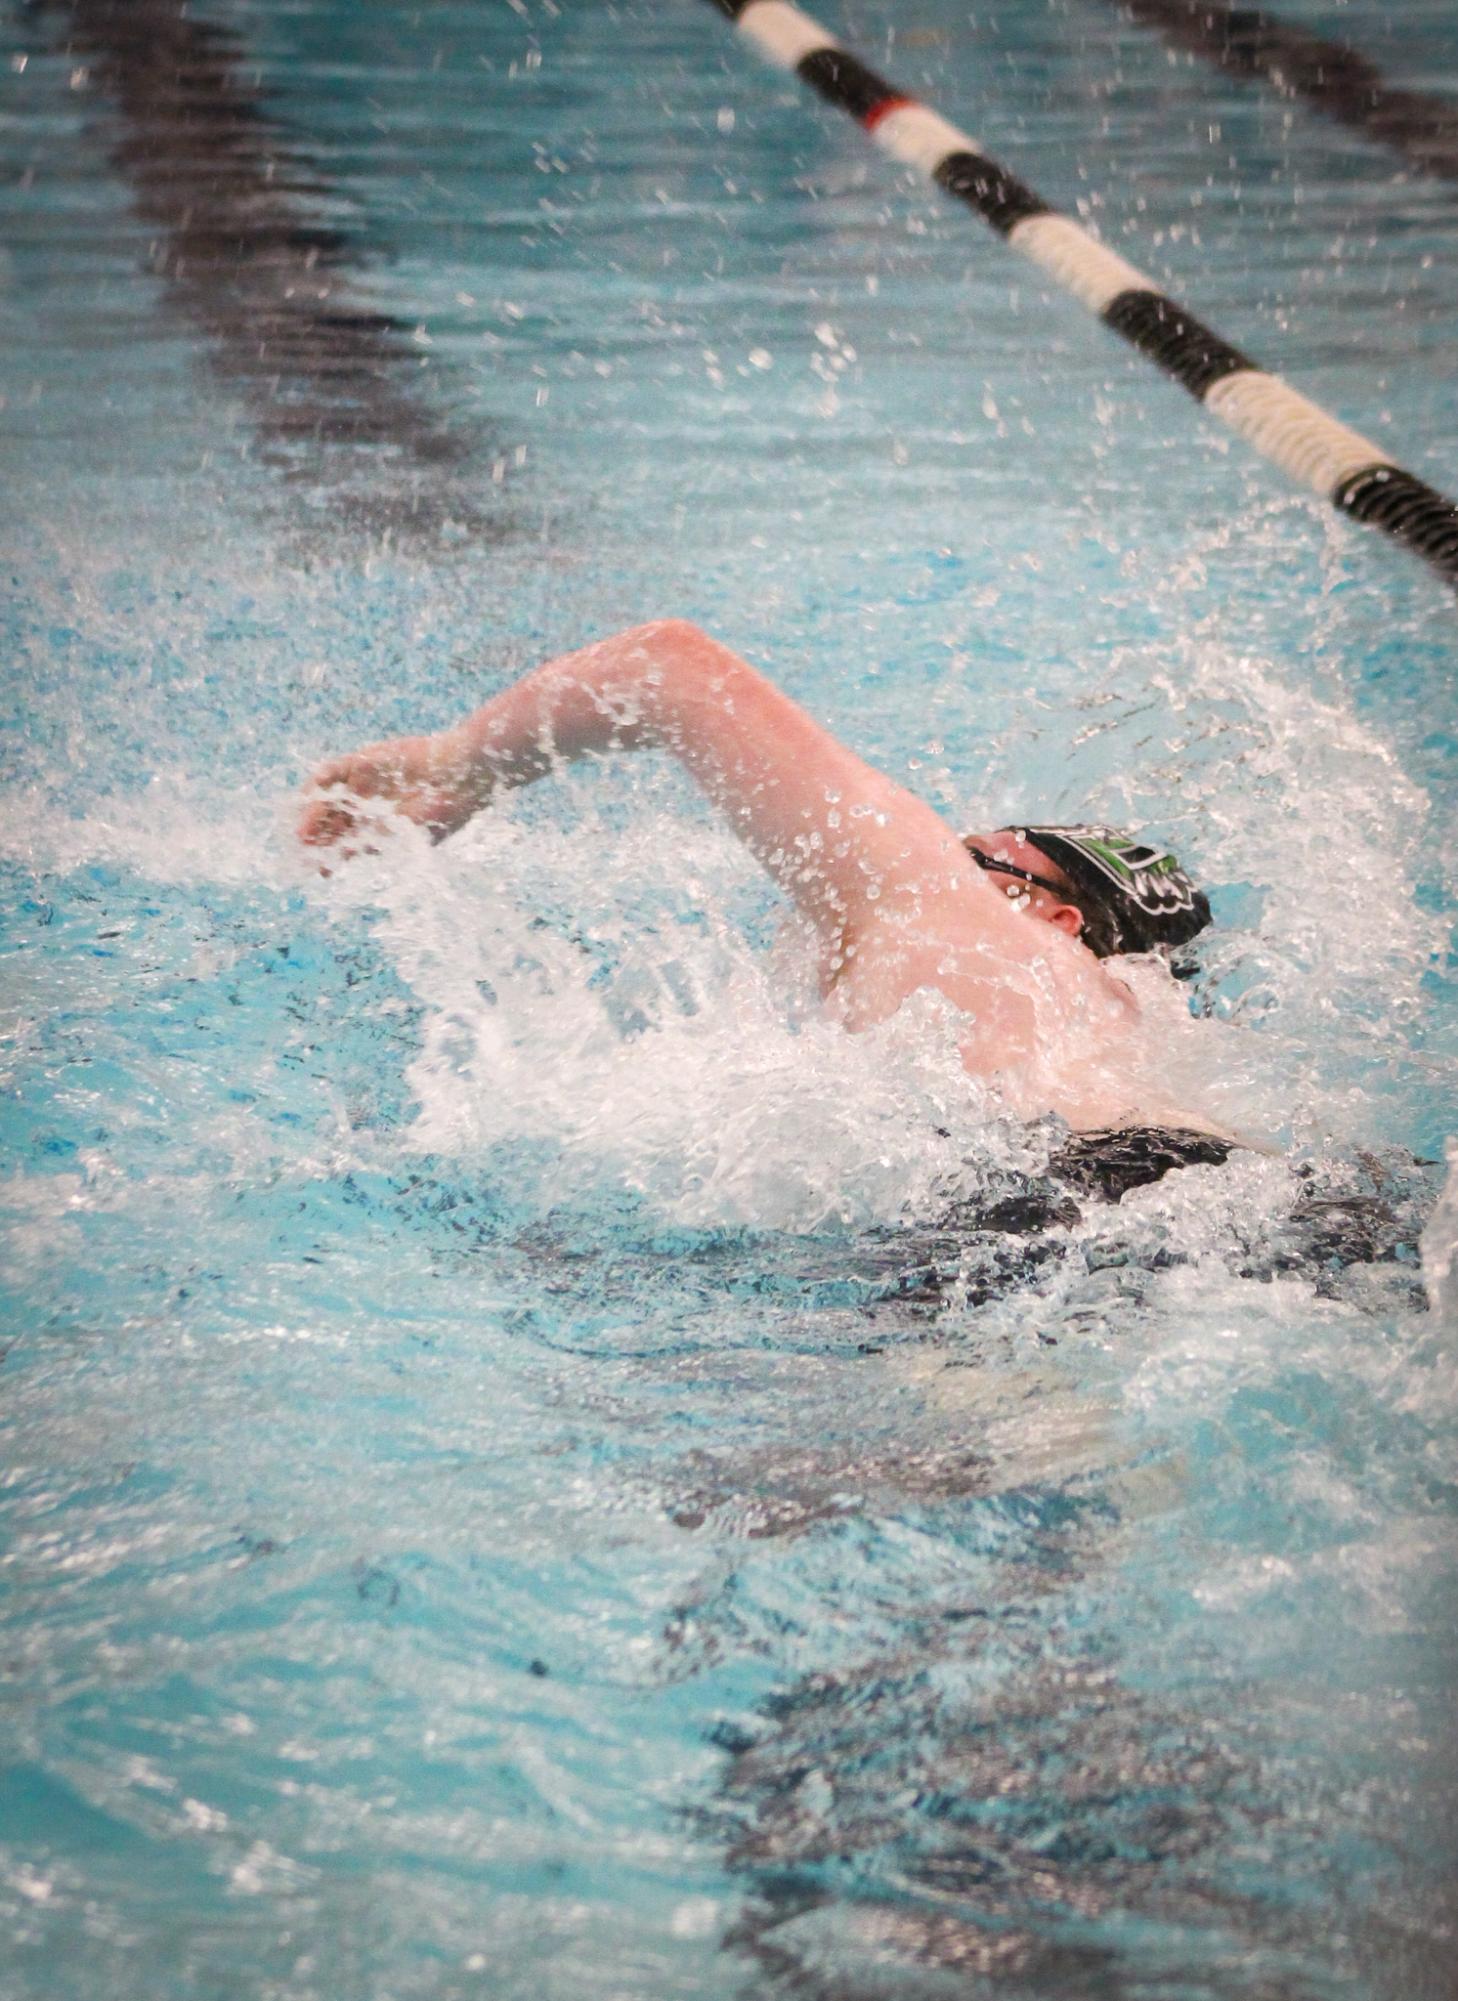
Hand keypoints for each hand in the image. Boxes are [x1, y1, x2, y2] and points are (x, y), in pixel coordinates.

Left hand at [297, 729, 480, 853]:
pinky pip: (332, 771)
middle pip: (331, 823)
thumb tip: (343, 854)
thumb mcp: (408, 835)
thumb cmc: (445, 810)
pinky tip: (309, 799)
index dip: (330, 858)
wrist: (462, 772)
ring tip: (302, 833)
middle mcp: (368, 805)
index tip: (319, 871)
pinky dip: (318, 784)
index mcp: (380, 828)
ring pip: (327, 799)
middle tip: (301, 853)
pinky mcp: (364, 761)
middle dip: (315, 838)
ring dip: (312, 815)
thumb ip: (374, 842)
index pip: (345, 845)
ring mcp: (364, 783)